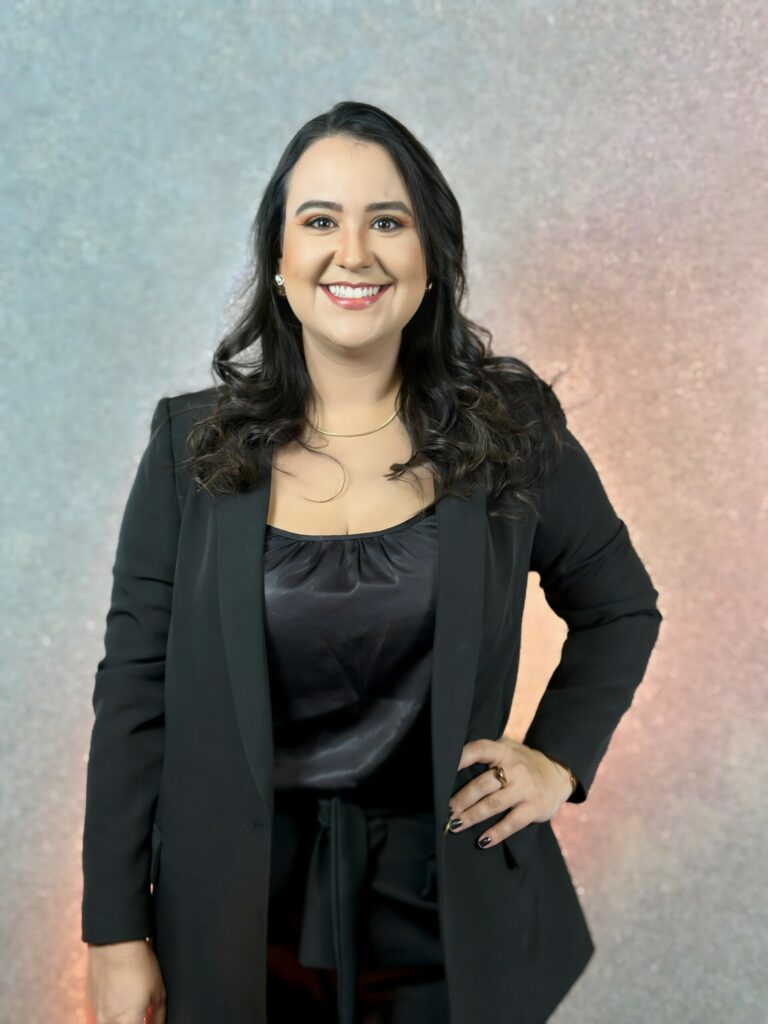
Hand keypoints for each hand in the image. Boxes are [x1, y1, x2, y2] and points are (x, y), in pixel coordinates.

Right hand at [86, 938, 165, 1023]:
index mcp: (128, 1022)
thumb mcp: (158, 991)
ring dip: (122, 1021)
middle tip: (142, 1016)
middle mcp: (109, 1022)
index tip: (150, 1022)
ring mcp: (97, 1013)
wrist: (114, 943)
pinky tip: (121, 1001)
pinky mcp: (91, 1003)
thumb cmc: (139, 965)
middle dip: (133, 1022)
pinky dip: (112, 1015)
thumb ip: (159, 1016)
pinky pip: (101, 1018)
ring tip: (132, 1008)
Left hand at [446, 735, 574, 848]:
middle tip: (445, 811)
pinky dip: (496, 833)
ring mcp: (525, 789)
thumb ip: (486, 754)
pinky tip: (482, 841)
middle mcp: (514, 768)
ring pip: (493, 804)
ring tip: (455, 826)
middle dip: (461, 799)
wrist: (558, 775)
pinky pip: (512, 822)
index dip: (461, 758)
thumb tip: (450, 764)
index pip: (480, 750)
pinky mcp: (534, 808)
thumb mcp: (507, 750)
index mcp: (503, 751)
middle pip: (482, 784)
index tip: (443, 769)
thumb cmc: (522, 764)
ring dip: (472, 816)